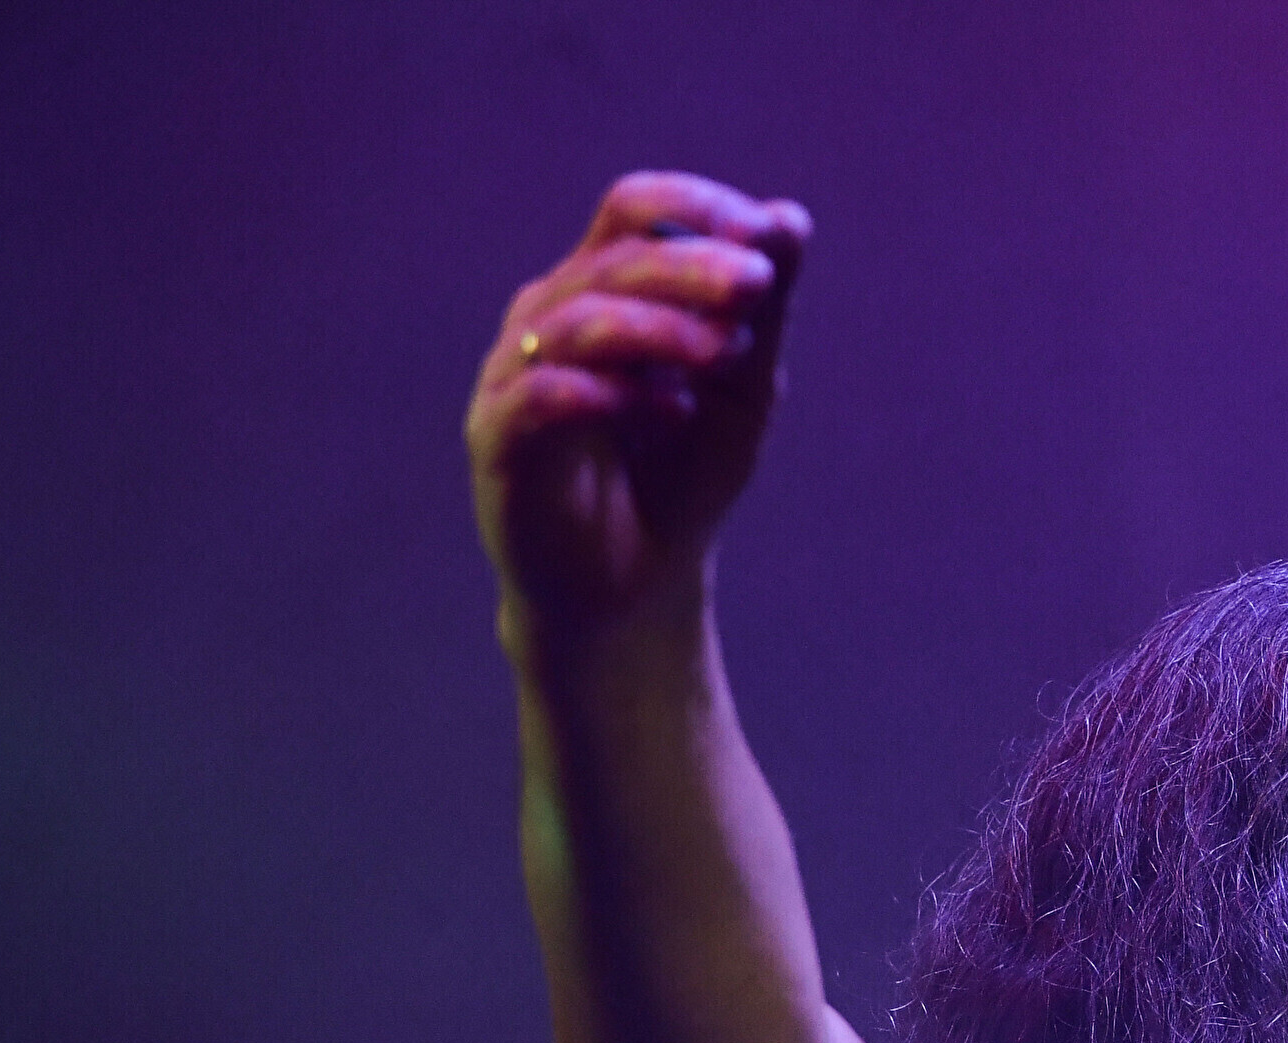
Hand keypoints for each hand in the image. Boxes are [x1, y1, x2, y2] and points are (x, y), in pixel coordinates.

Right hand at [466, 171, 809, 646]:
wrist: (633, 588)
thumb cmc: (682, 479)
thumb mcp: (741, 390)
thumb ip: (760, 313)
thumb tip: (790, 218)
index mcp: (601, 289)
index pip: (631, 213)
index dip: (695, 210)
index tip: (765, 237)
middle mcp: (548, 317)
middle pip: (612, 260)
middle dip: (692, 267)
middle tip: (757, 285)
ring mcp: (515, 374)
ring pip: (577, 320)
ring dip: (661, 327)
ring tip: (728, 353)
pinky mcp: (498, 439)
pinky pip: (541, 396)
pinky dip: (611, 395)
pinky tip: (674, 411)